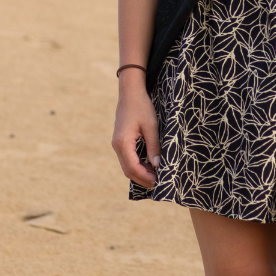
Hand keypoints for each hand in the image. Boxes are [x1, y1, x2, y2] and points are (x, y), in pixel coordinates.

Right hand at [111, 74, 160, 188]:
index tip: (159, 181)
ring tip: (155, 176)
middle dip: (143, 179)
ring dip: (140, 173)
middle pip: (128, 171)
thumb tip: (158, 166)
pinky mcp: (119, 141)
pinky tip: (148, 166)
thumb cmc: (142, 106)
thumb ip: (154, 147)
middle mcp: (117, 145)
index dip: (146, 177)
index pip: (133, 168)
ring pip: (126, 166)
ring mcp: (116, 144)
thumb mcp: (151, 126)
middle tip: (159, 183)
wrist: (130, 92)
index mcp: (123, 142)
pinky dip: (137, 166)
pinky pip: (127, 159)